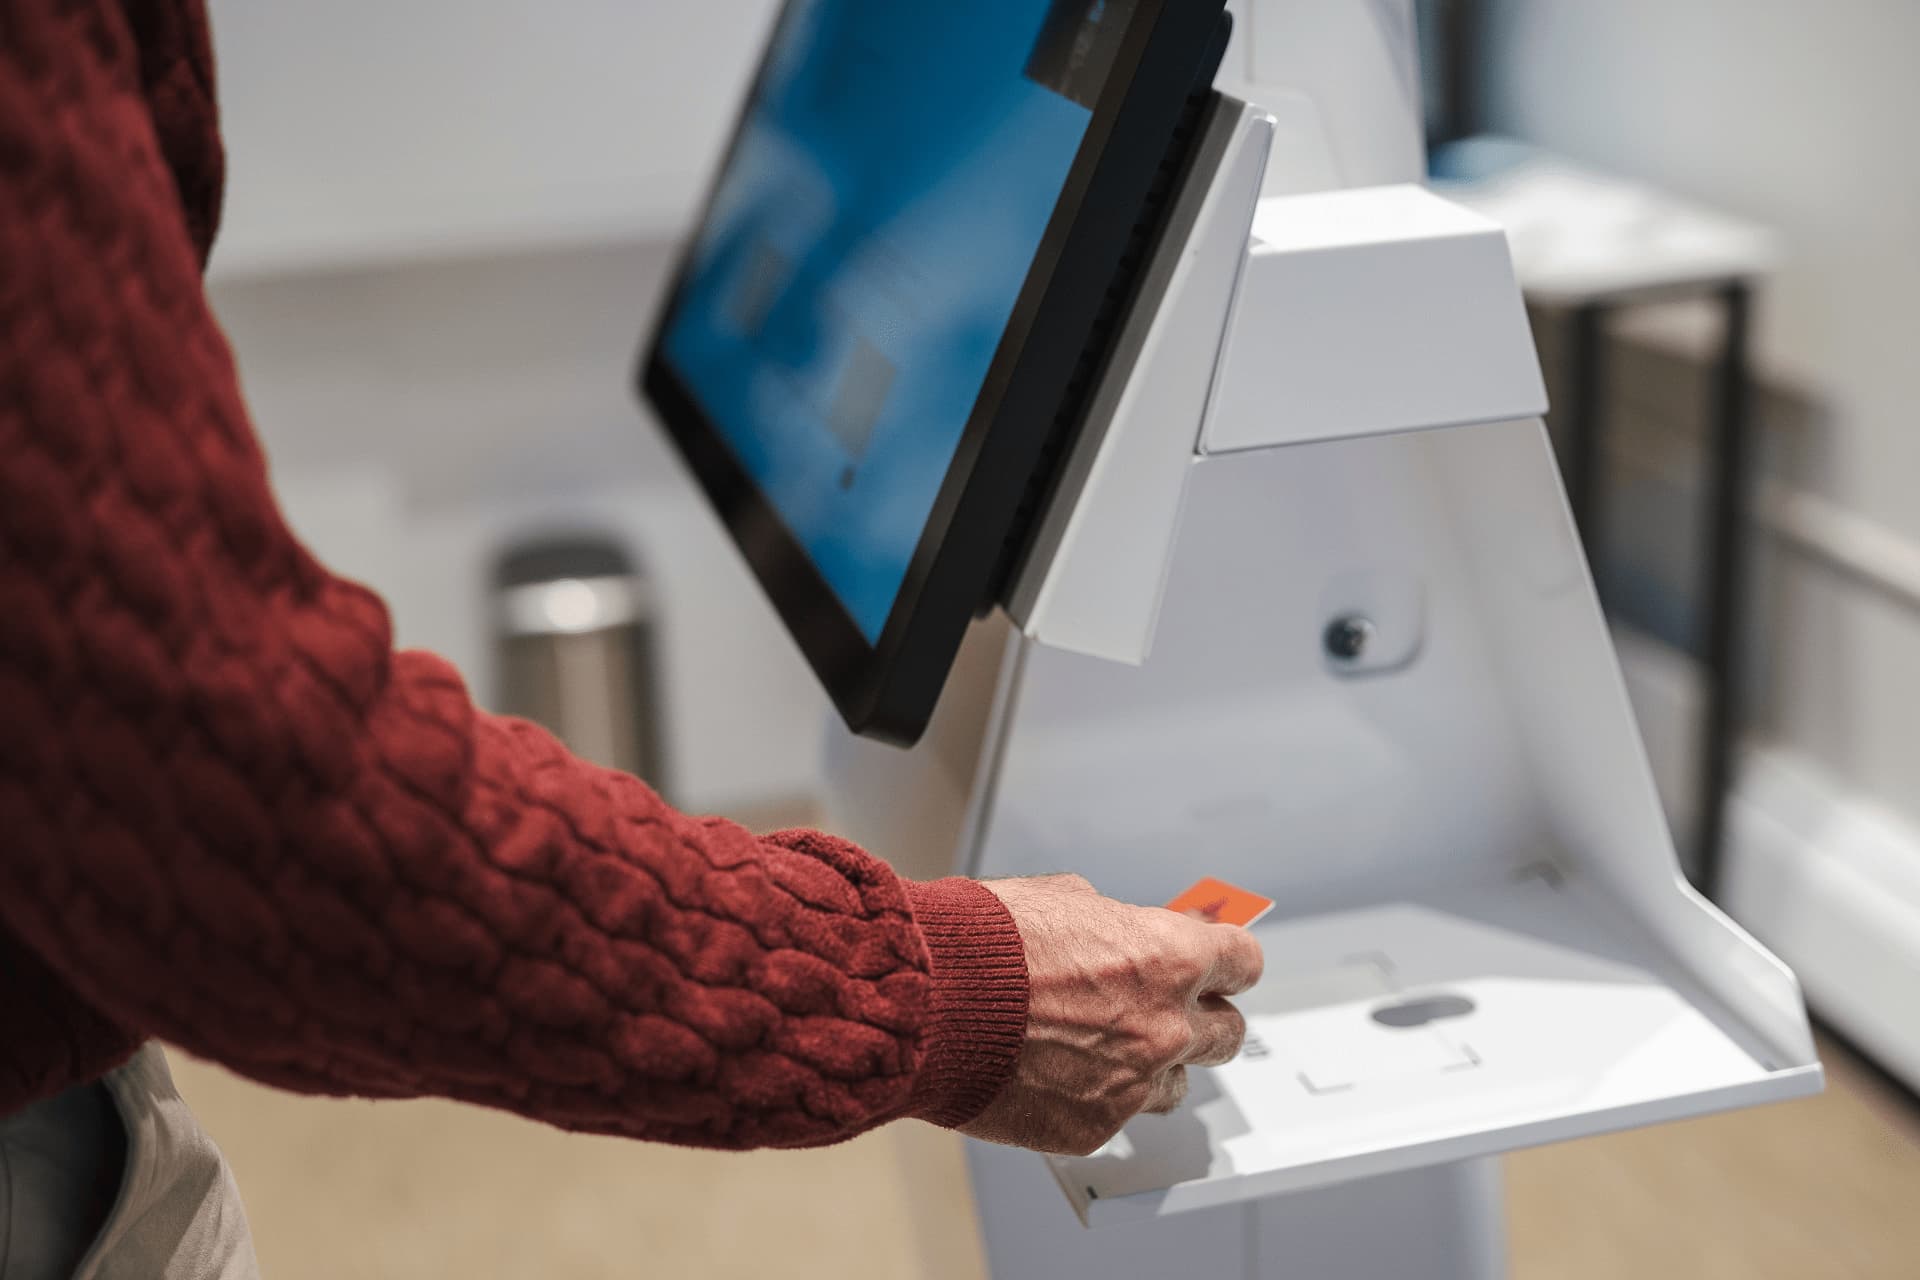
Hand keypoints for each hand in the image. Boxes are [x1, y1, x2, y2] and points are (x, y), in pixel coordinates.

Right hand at [961, 874, 1264, 1156]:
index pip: (1243, 963)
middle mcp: (1165, 1026)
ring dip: (1154, 1065)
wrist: (927, 1004)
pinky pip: (1117, 1117)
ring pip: (1177, 1084)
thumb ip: (1113, 923)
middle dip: (1202, 1018)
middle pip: (1228, 1033)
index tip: (1220, 965)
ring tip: (1104, 1047)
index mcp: (1169, 958)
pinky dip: (1094, 1097)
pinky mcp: (1094, 1129)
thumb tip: (1124, 931)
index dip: (1228, 962)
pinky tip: (1056, 1074)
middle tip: (1170, 1009)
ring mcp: (1133, 1084)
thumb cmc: (983, 944)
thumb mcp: (1061, 899)